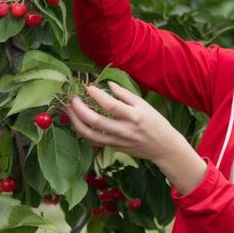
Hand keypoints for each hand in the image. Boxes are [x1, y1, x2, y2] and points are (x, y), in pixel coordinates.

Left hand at [65, 81, 183, 162]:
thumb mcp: (144, 105)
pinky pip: (93, 141)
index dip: (97, 95)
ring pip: (90, 134)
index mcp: (134, 116)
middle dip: (79, 108)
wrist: (163, 147)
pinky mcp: (114, 148)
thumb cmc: (156, 123)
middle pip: (95, 121)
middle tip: (72, 98)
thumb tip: (108, 84)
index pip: (111, 105)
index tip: (88, 87)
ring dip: (76, 121)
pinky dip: (83, 131)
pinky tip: (78, 122)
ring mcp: (117, 141)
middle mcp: (124, 130)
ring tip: (70, 110)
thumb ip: (125, 94)